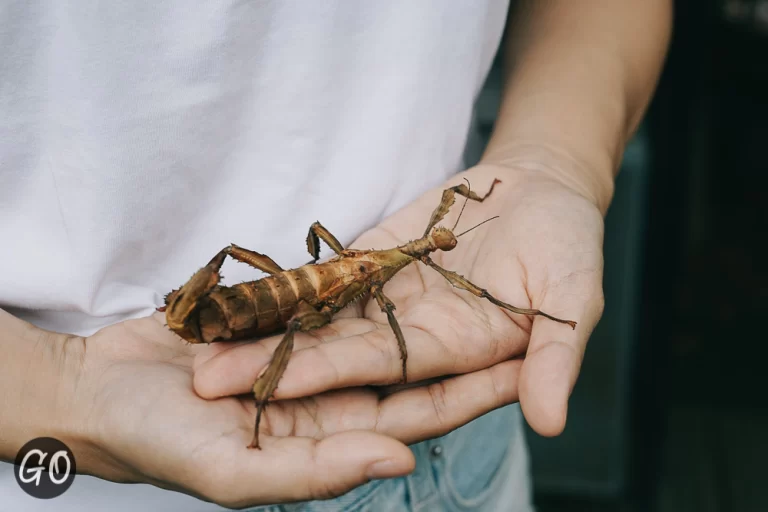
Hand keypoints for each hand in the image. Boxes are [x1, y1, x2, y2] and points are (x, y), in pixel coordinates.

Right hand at [60, 311, 528, 506]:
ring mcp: (306, 356)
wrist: (95, 391)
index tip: (521, 370)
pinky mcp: (280, 321)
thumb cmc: (159, 444)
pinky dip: (369, 285)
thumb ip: (323, 469)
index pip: (415, 417)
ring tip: (476, 281)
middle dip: (465, 349)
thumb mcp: (239, 472)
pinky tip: (406, 263)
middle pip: (410, 369)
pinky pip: (336, 301)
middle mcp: (326, 399)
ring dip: (425, 309)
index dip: (469, 395)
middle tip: (522, 318)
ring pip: (379, 330)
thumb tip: (403, 461)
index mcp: (327, 438)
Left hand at [195, 162, 605, 438]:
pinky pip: (328, 274)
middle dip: (274, 367)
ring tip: (199, 342)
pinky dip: (286, 282)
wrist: (542, 187)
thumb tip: (549, 423)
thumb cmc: (568, 242)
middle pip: (337, 354)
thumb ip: (556, 357)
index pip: (387, 372)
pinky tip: (238, 290)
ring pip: (322, 318)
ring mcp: (391, 299)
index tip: (273, 389)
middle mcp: (414, 336)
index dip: (333, 378)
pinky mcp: (375, 262)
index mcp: (457, 353)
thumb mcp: (575, 296)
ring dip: (265, 329)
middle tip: (205, 381)